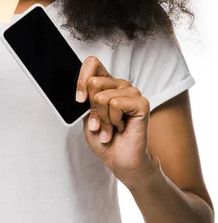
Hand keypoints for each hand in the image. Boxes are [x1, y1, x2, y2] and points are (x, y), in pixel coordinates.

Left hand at [76, 55, 151, 182]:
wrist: (118, 159)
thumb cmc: (103, 138)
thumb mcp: (86, 116)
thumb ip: (84, 98)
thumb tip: (80, 88)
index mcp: (106, 83)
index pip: (92, 63)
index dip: (81, 79)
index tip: (80, 100)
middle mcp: (120, 84)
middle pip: (94, 82)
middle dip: (92, 109)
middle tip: (100, 123)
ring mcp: (132, 92)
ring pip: (102, 97)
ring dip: (103, 119)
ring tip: (111, 127)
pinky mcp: (141, 103)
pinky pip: (115, 104)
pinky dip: (113, 120)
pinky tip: (121, 127)